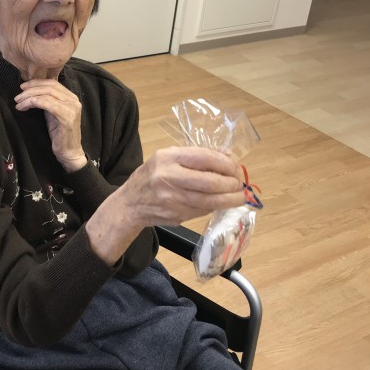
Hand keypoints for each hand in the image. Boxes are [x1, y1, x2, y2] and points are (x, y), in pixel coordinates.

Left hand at [14, 79, 86, 171]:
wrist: (69, 152)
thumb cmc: (60, 134)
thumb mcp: (53, 114)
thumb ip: (47, 101)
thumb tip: (31, 92)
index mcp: (71, 97)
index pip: (53, 83)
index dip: (36, 83)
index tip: (23, 87)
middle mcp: (73, 100)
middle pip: (49, 86)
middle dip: (30, 89)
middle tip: (18, 96)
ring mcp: (71, 108)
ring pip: (46, 94)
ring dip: (28, 97)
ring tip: (18, 102)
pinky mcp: (66, 116)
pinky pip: (46, 104)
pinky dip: (32, 103)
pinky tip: (24, 108)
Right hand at [85, 146, 245, 265]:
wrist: (130, 204)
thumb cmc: (151, 176)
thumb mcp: (168, 158)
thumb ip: (197, 156)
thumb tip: (227, 154)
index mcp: (167, 158)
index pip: (205, 158)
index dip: (226, 164)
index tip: (236, 168)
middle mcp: (168, 177)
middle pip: (210, 181)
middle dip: (231, 184)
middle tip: (240, 184)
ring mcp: (172, 199)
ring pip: (209, 200)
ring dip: (229, 199)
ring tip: (239, 196)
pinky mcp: (176, 215)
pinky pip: (202, 210)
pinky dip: (215, 206)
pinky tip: (221, 202)